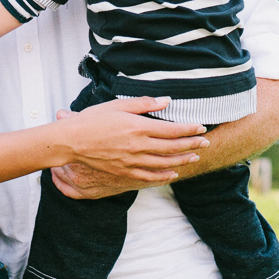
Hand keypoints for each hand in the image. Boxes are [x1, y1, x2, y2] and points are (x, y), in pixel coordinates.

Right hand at [53, 97, 209, 196]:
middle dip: (192, 144)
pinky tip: (172, 173)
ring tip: (194, 157)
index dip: (189, 129)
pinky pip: (150, 177)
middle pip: (172, 147)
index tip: (201, 127)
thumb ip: (144, 104)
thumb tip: (166, 101)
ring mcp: (132, 162)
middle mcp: (138, 146)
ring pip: (165, 163)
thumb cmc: (92, 120)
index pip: (171, 130)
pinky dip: (164, 175)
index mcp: (138, 127)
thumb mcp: (118, 105)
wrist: (72, 142)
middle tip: (205, 142)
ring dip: (182, 160)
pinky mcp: (125, 173)